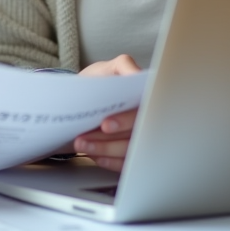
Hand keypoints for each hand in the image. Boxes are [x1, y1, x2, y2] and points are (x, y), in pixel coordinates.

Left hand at [75, 54, 140, 171]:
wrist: (88, 95)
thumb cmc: (104, 81)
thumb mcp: (112, 67)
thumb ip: (125, 66)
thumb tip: (135, 75)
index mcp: (148, 99)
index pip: (144, 113)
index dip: (126, 121)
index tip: (105, 124)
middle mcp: (148, 120)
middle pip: (136, 136)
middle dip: (109, 140)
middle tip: (84, 138)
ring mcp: (141, 138)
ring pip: (129, 151)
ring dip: (104, 150)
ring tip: (81, 144)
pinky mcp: (132, 152)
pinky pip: (126, 164)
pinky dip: (109, 161)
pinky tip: (94, 155)